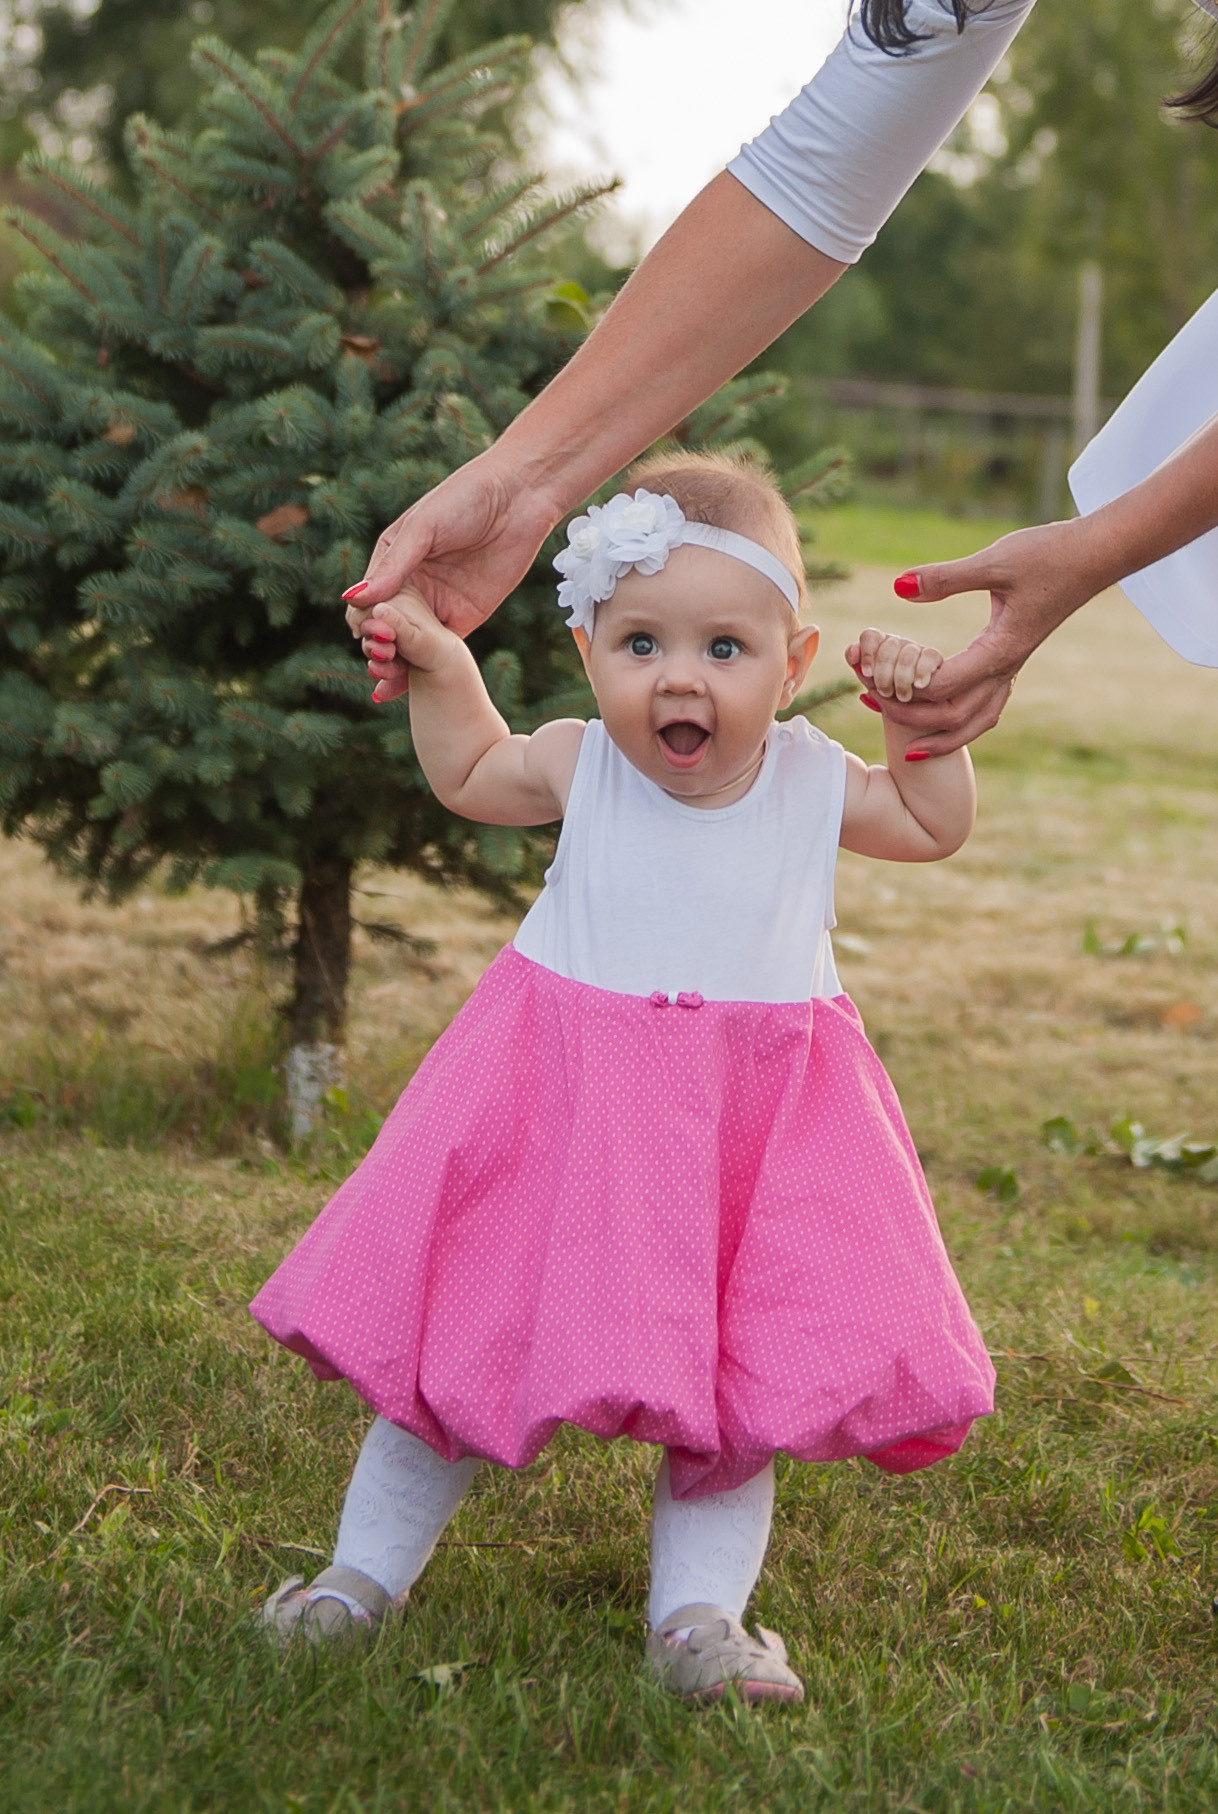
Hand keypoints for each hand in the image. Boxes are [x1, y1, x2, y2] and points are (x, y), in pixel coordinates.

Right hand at [344, 450, 562, 702]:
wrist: (520, 497)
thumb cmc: (466, 498)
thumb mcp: (424, 529)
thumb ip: (394, 566)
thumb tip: (353, 600)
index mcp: (391, 560)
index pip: (366, 600)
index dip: (364, 619)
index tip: (368, 631)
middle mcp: (410, 585)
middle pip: (383, 627)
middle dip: (375, 647)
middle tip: (378, 660)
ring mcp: (436, 604)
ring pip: (407, 644)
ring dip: (393, 665)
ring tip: (384, 680)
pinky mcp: (463, 619)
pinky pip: (436, 651)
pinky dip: (418, 671)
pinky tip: (400, 689)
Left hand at [846, 628, 942, 702]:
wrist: (909, 712)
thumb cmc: (885, 696)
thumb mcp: (869, 683)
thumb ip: (858, 664)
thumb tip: (854, 653)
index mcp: (878, 645)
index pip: (870, 636)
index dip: (867, 654)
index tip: (867, 674)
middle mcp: (897, 644)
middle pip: (889, 647)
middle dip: (884, 674)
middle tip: (885, 693)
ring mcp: (916, 649)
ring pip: (908, 654)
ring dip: (902, 678)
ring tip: (902, 697)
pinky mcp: (933, 657)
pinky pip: (929, 656)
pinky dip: (922, 672)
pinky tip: (918, 685)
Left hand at [872, 520, 1103, 755]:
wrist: (1097, 555)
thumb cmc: (1050, 554)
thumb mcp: (995, 561)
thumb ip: (946, 578)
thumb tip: (897, 587)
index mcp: (1000, 650)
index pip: (943, 685)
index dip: (903, 686)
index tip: (868, 675)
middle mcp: (1007, 668)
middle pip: (954, 716)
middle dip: (909, 716)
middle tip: (868, 704)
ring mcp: (1013, 667)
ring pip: (976, 722)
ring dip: (938, 736)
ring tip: (905, 748)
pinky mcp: (1014, 659)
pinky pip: (986, 707)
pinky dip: (960, 722)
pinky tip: (938, 716)